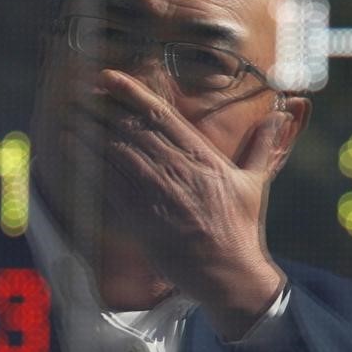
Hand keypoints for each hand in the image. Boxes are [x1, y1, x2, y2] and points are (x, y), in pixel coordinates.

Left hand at [73, 69, 294, 338]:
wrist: (230, 274)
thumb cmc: (242, 229)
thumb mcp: (255, 183)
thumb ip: (262, 146)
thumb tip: (280, 116)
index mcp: (203, 158)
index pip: (162, 116)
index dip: (133, 93)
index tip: (110, 77)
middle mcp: (178, 170)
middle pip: (133, 130)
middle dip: (104, 107)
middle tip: (81, 91)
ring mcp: (159, 195)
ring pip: (118, 153)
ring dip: (91, 131)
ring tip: (71, 113)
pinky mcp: (143, 220)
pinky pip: (110, 187)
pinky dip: (89, 166)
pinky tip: (73, 149)